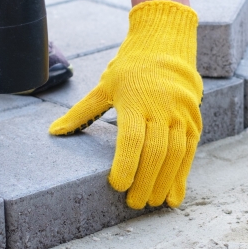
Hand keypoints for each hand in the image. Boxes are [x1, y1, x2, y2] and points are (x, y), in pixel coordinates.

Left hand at [49, 0, 202, 208]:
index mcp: (134, 100)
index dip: (125, 165)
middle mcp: (161, 108)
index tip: (117, 186)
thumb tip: (53, 132)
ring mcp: (181, 114)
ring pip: (175, 155)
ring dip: (164, 183)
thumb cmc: (130, 67)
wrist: (168, 44)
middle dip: (145, 181)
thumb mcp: (104, 86)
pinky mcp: (194, 120)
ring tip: (152, 203)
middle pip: (155, 152)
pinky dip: (182, 176)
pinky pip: (189, 152)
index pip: (131, 139)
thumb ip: (81, 112)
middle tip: (133, 204)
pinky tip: (173, 196)